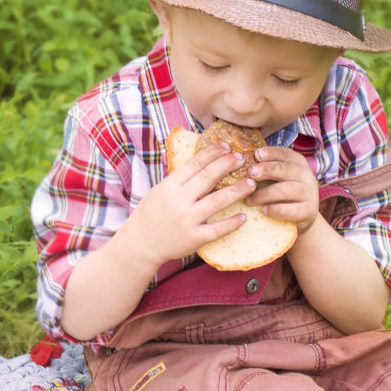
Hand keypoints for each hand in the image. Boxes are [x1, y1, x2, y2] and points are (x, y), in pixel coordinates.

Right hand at [121, 142, 254, 268]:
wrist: (140, 244)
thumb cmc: (151, 215)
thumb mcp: (159, 191)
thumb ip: (179, 179)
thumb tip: (203, 162)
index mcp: (169, 186)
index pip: (194, 164)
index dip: (212, 153)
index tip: (226, 146)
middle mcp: (179, 201)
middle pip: (208, 178)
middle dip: (227, 165)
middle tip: (242, 158)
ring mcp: (187, 220)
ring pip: (218, 201)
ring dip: (237, 191)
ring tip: (251, 183)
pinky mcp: (194, 238)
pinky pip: (218, 229)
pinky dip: (232, 223)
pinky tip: (244, 217)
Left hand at [247, 146, 319, 234]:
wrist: (302, 216)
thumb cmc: (282, 193)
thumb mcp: (277, 177)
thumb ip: (264, 169)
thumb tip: (238, 161)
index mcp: (297, 162)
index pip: (285, 154)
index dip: (271, 153)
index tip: (257, 154)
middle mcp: (306, 175)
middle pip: (286, 169)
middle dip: (267, 169)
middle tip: (250, 172)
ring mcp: (309, 193)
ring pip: (286, 190)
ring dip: (264, 194)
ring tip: (249, 200)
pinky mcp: (308, 211)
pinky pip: (291, 210)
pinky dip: (276, 210)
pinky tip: (263, 210)